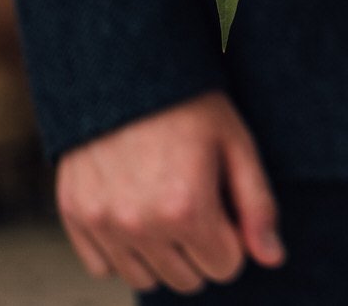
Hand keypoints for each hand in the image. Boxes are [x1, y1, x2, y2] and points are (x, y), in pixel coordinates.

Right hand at [55, 90, 283, 294]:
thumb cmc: (191, 104)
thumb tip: (273, 259)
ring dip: (163, 255)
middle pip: (186, 280)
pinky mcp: (74, 214)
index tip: (227, 204)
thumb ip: (258, 207)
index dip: (234, 238)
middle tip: (200, 201)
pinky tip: (136, 209)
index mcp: (186, 209)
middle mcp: (139, 224)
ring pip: (143, 279)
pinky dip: (122, 249)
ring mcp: (101, 222)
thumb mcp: (236, 145)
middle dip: (202, 250)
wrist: (125, 67)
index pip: (225, 267)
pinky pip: (103, 265)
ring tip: (168, 207)